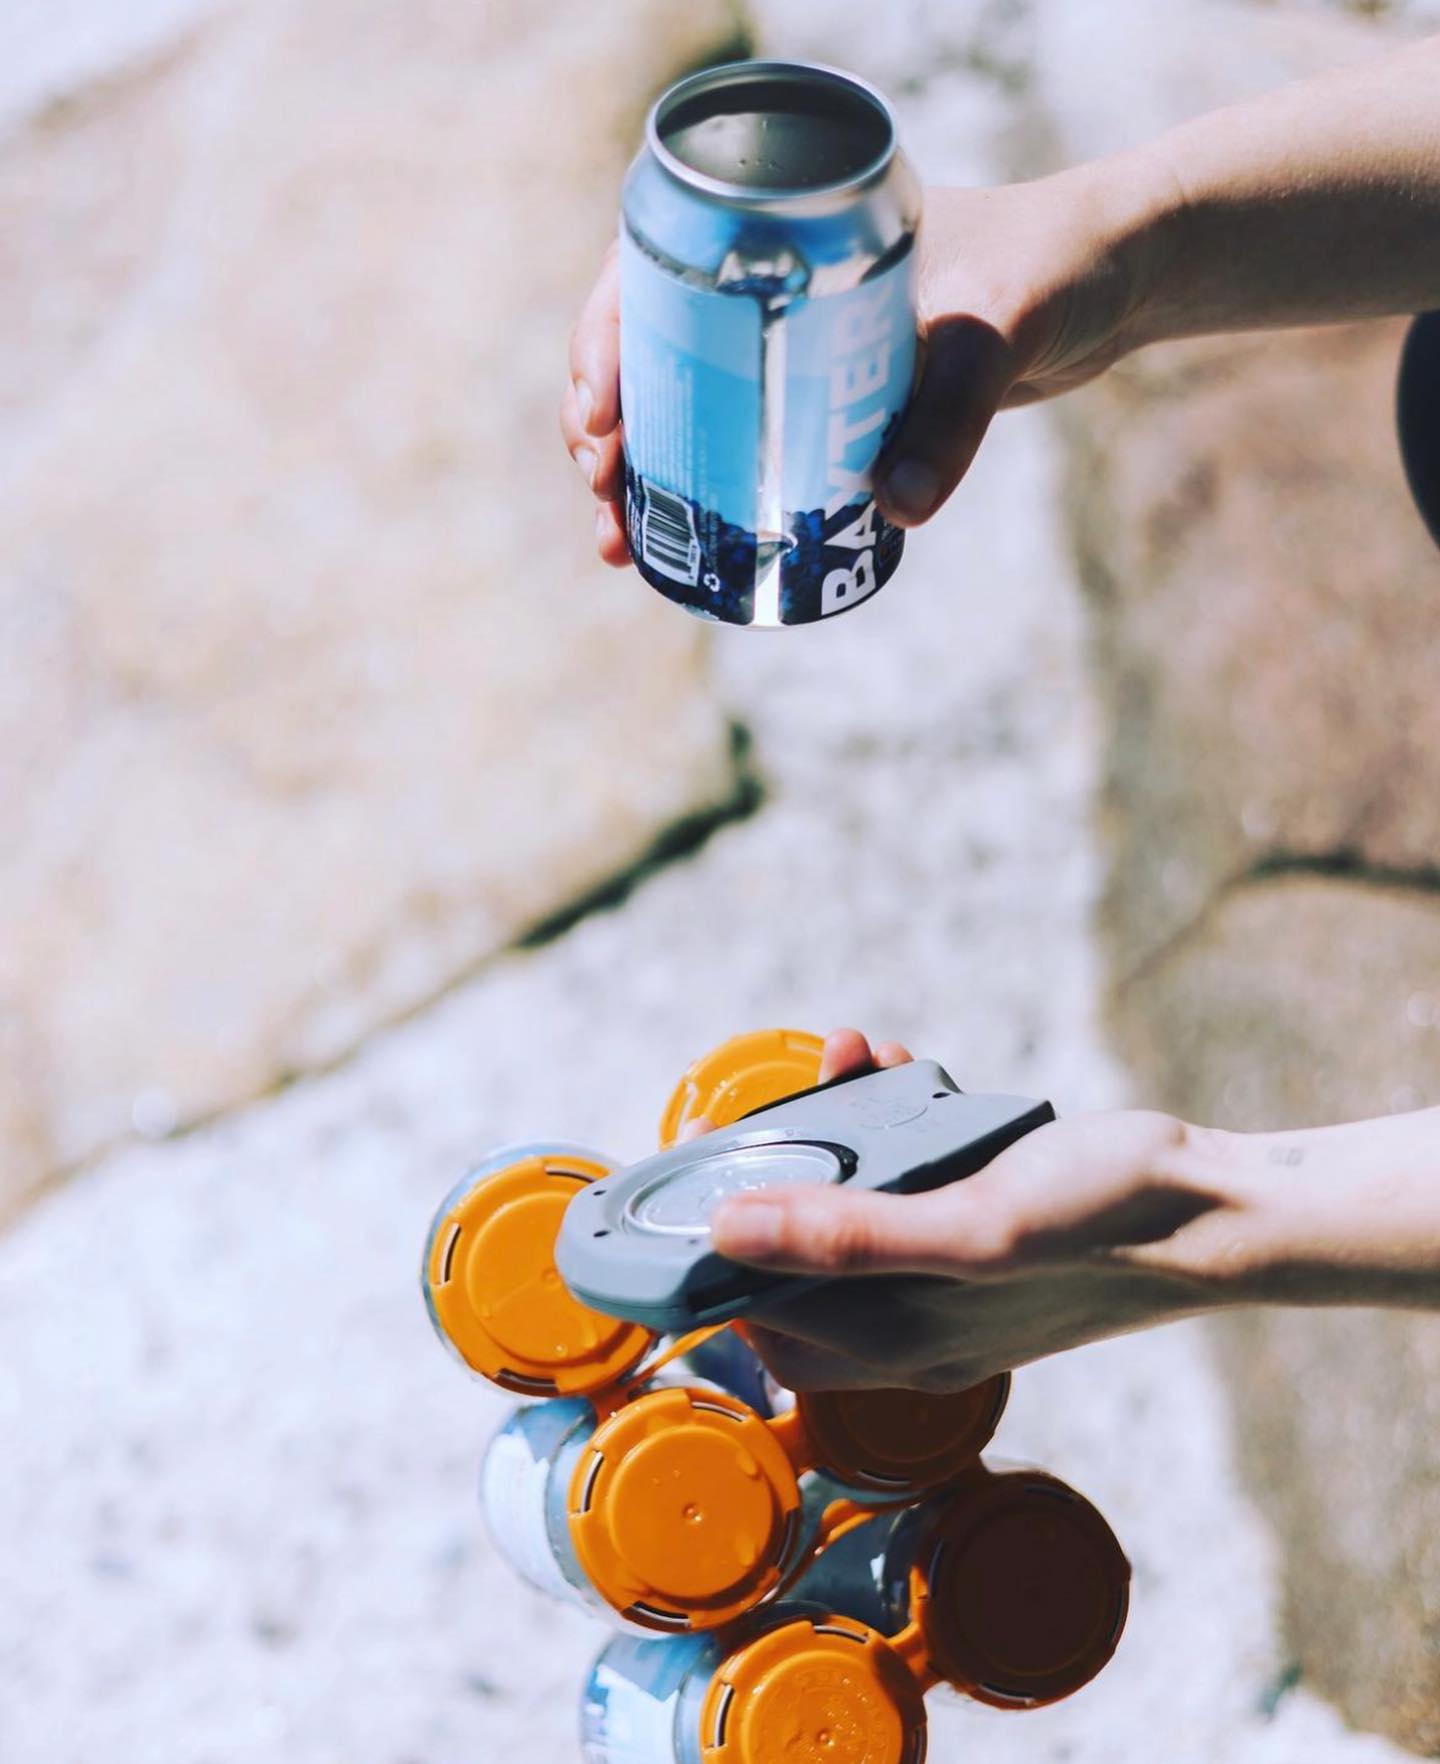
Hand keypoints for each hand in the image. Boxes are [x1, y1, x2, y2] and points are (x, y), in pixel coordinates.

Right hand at [561, 154, 1172, 558]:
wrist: (1110, 283)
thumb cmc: (1053, 268)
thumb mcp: (997, 328)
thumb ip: (952, 413)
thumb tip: (892, 513)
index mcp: (777, 227)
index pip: (648, 271)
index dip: (601, 345)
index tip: (600, 420)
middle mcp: (770, 282)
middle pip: (648, 353)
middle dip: (605, 431)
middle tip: (606, 504)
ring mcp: (792, 342)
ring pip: (684, 405)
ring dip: (640, 474)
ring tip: (620, 545)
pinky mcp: (825, 397)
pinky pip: (741, 441)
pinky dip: (701, 490)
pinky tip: (682, 545)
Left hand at [707, 1029, 1439, 1392]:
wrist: (1218, 1204)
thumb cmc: (1105, 1226)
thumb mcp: (972, 1227)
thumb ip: (848, 1238)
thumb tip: (726, 1231)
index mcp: (900, 1343)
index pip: (763, 1323)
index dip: (716, 1260)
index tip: (697, 1181)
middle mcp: (914, 1317)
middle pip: (798, 1257)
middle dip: (775, 1173)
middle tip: (773, 1104)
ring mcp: (948, 1270)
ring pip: (851, 1204)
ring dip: (833, 1131)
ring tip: (847, 1061)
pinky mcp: (979, 1222)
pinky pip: (906, 1177)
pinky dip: (890, 1122)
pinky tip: (896, 1063)